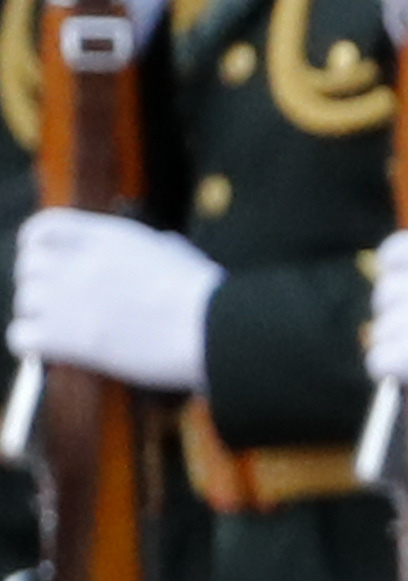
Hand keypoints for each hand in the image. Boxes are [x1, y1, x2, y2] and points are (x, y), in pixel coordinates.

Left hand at [8, 209, 217, 391]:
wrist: (213, 331)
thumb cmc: (207, 299)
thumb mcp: (176, 254)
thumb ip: (149, 248)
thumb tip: (157, 249)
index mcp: (106, 237)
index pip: (44, 228)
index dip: (35, 245)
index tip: (43, 261)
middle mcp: (79, 262)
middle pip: (28, 266)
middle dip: (38, 285)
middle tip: (58, 305)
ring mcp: (69, 298)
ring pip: (24, 302)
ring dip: (37, 317)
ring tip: (61, 331)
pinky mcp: (66, 336)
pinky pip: (20, 336)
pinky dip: (31, 346)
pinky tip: (52, 352)